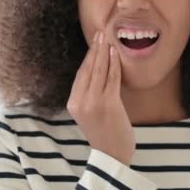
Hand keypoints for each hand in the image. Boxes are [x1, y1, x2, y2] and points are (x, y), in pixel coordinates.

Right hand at [66, 31, 135, 165]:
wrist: (112, 156)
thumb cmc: (105, 134)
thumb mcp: (89, 114)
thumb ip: (90, 96)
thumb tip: (99, 73)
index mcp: (73, 103)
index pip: (81, 74)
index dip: (88, 57)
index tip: (94, 43)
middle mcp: (80, 101)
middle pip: (88, 69)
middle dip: (95, 49)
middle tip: (100, 33)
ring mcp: (93, 102)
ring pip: (99, 70)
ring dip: (104, 52)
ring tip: (107, 38)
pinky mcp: (109, 104)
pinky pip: (112, 78)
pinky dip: (114, 63)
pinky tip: (115, 53)